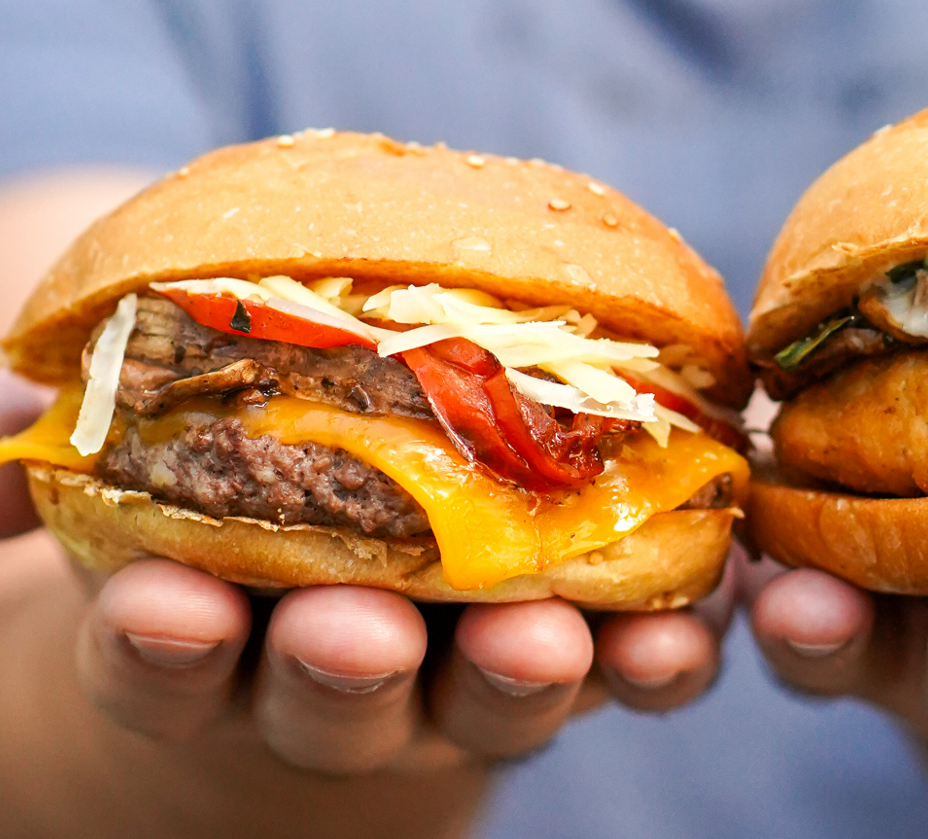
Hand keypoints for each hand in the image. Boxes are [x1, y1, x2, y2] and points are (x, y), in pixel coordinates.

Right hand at [0, 372, 729, 780]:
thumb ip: (93, 448)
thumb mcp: (158, 480)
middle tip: (352, 636)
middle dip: (343, 670)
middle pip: (341, 703)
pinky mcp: (590, 641)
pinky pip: (633, 665)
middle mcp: (350, 681)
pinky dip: (659, 655)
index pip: (172, 661)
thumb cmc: (240, 512)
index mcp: (224, 650)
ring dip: (522, 671)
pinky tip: (685, 625)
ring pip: (497, 694)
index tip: (164, 611)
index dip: (165, 645)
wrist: (369, 584)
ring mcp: (471, 671)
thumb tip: (5, 400)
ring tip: (544, 638)